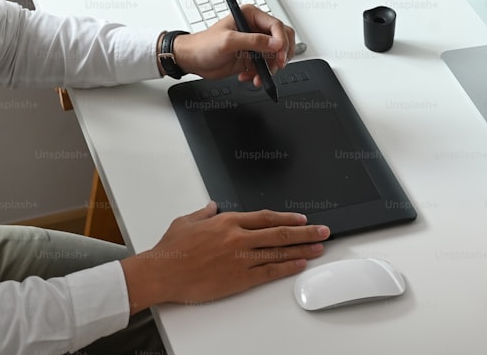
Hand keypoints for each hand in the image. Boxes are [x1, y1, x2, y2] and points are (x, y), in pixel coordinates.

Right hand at [120, 202, 328, 311]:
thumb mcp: (187, 221)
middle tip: (323, 231)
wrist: (163, 272)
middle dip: (305, 232)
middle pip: (280, 232)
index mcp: (227, 221)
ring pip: (278, 251)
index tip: (302, 219)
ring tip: (319, 248)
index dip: (287, 218)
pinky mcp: (239, 278)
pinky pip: (269, 271)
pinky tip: (299, 264)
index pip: (266, 217)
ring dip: (302, 249)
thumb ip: (204, 213)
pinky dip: (286, 267)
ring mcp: (241, 259)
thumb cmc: (172, 249)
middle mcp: (238, 238)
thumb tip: (213, 206)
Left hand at [172, 5, 294, 83]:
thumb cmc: (203, 44)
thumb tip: (275, 43)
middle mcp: (255, 29)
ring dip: (270, 68)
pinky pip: (266, 67)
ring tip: (258, 76)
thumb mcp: (228, 41)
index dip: (281, 40)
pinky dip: (261, 75)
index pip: (276, 26)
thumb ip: (253, 41)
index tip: (279, 53)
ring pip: (275, 56)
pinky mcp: (252, 58)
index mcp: (250, 16)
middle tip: (277, 65)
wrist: (192, 60)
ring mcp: (254, 45)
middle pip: (282, 39)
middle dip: (281, 54)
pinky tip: (249, 77)